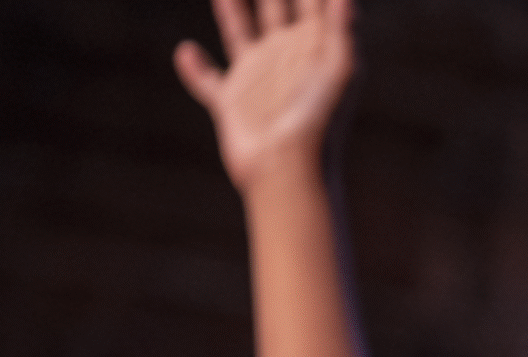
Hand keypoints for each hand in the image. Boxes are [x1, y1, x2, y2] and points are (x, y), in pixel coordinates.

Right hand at [173, 0, 355, 190]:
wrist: (289, 169)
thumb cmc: (319, 122)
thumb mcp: (340, 70)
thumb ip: (342, 29)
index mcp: (314, 47)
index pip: (310, 0)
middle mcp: (285, 58)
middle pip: (274, 6)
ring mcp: (257, 78)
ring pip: (239, 31)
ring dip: (231, 7)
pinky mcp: (231, 102)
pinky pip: (208, 81)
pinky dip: (196, 69)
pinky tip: (185, 51)